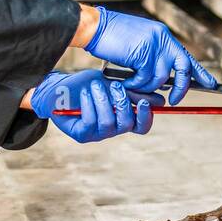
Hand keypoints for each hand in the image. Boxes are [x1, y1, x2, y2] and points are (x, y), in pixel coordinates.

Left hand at [29, 69, 155, 142]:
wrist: (61, 89)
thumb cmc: (88, 86)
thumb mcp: (113, 86)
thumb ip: (133, 93)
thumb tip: (160, 100)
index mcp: (123, 118)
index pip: (141, 127)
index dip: (145, 117)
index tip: (142, 102)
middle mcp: (112, 129)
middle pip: (126, 124)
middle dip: (122, 103)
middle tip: (113, 86)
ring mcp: (97, 134)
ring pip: (108, 122)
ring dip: (102, 101)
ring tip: (93, 86)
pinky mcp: (81, 134)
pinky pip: (90, 122)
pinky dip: (89, 105)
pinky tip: (85, 94)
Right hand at [83, 6, 217, 103]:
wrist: (94, 27)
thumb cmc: (111, 39)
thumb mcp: (139, 45)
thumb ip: (153, 58)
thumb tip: (166, 81)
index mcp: (163, 35)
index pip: (186, 55)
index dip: (200, 71)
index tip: (211, 84)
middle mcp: (163, 37)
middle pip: (183, 67)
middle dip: (182, 87)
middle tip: (174, 100)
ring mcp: (154, 44)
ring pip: (160, 78)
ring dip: (146, 86)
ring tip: (132, 83)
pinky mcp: (144, 53)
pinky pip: (145, 79)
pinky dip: (135, 84)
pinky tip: (125, 80)